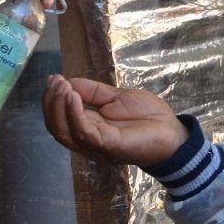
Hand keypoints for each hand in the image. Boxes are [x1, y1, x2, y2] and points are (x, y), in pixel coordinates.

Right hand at [42, 74, 188, 166]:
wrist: (173, 131)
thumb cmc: (148, 116)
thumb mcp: (116, 97)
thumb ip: (92, 92)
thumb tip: (67, 81)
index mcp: (89, 128)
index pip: (59, 118)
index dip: (52, 99)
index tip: (53, 78)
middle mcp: (88, 139)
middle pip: (56, 127)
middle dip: (51, 102)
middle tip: (55, 81)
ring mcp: (97, 144)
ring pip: (64, 131)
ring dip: (58, 106)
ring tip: (62, 86)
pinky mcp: (108, 145)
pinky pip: (84, 132)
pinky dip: (74, 114)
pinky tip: (73, 96)